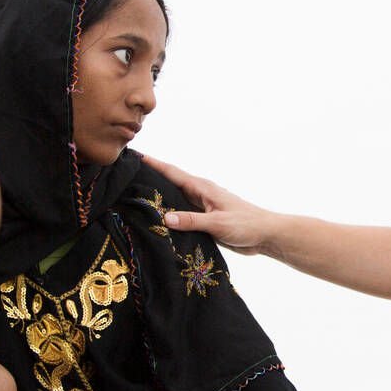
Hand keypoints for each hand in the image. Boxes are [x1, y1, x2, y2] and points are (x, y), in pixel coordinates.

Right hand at [144, 156, 276, 254]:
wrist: (264, 235)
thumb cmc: (246, 225)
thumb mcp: (218, 224)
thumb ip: (192, 221)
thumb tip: (165, 217)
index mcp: (202, 188)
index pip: (173, 172)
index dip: (154, 164)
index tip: (135, 155)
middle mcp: (199, 194)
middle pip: (170, 184)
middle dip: (150, 178)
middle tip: (125, 176)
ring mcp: (201, 206)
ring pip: (174, 199)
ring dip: (158, 197)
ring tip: (134, 196)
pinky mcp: (203, 220)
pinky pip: (181, 214)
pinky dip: (169, 214)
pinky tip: (156, 219)